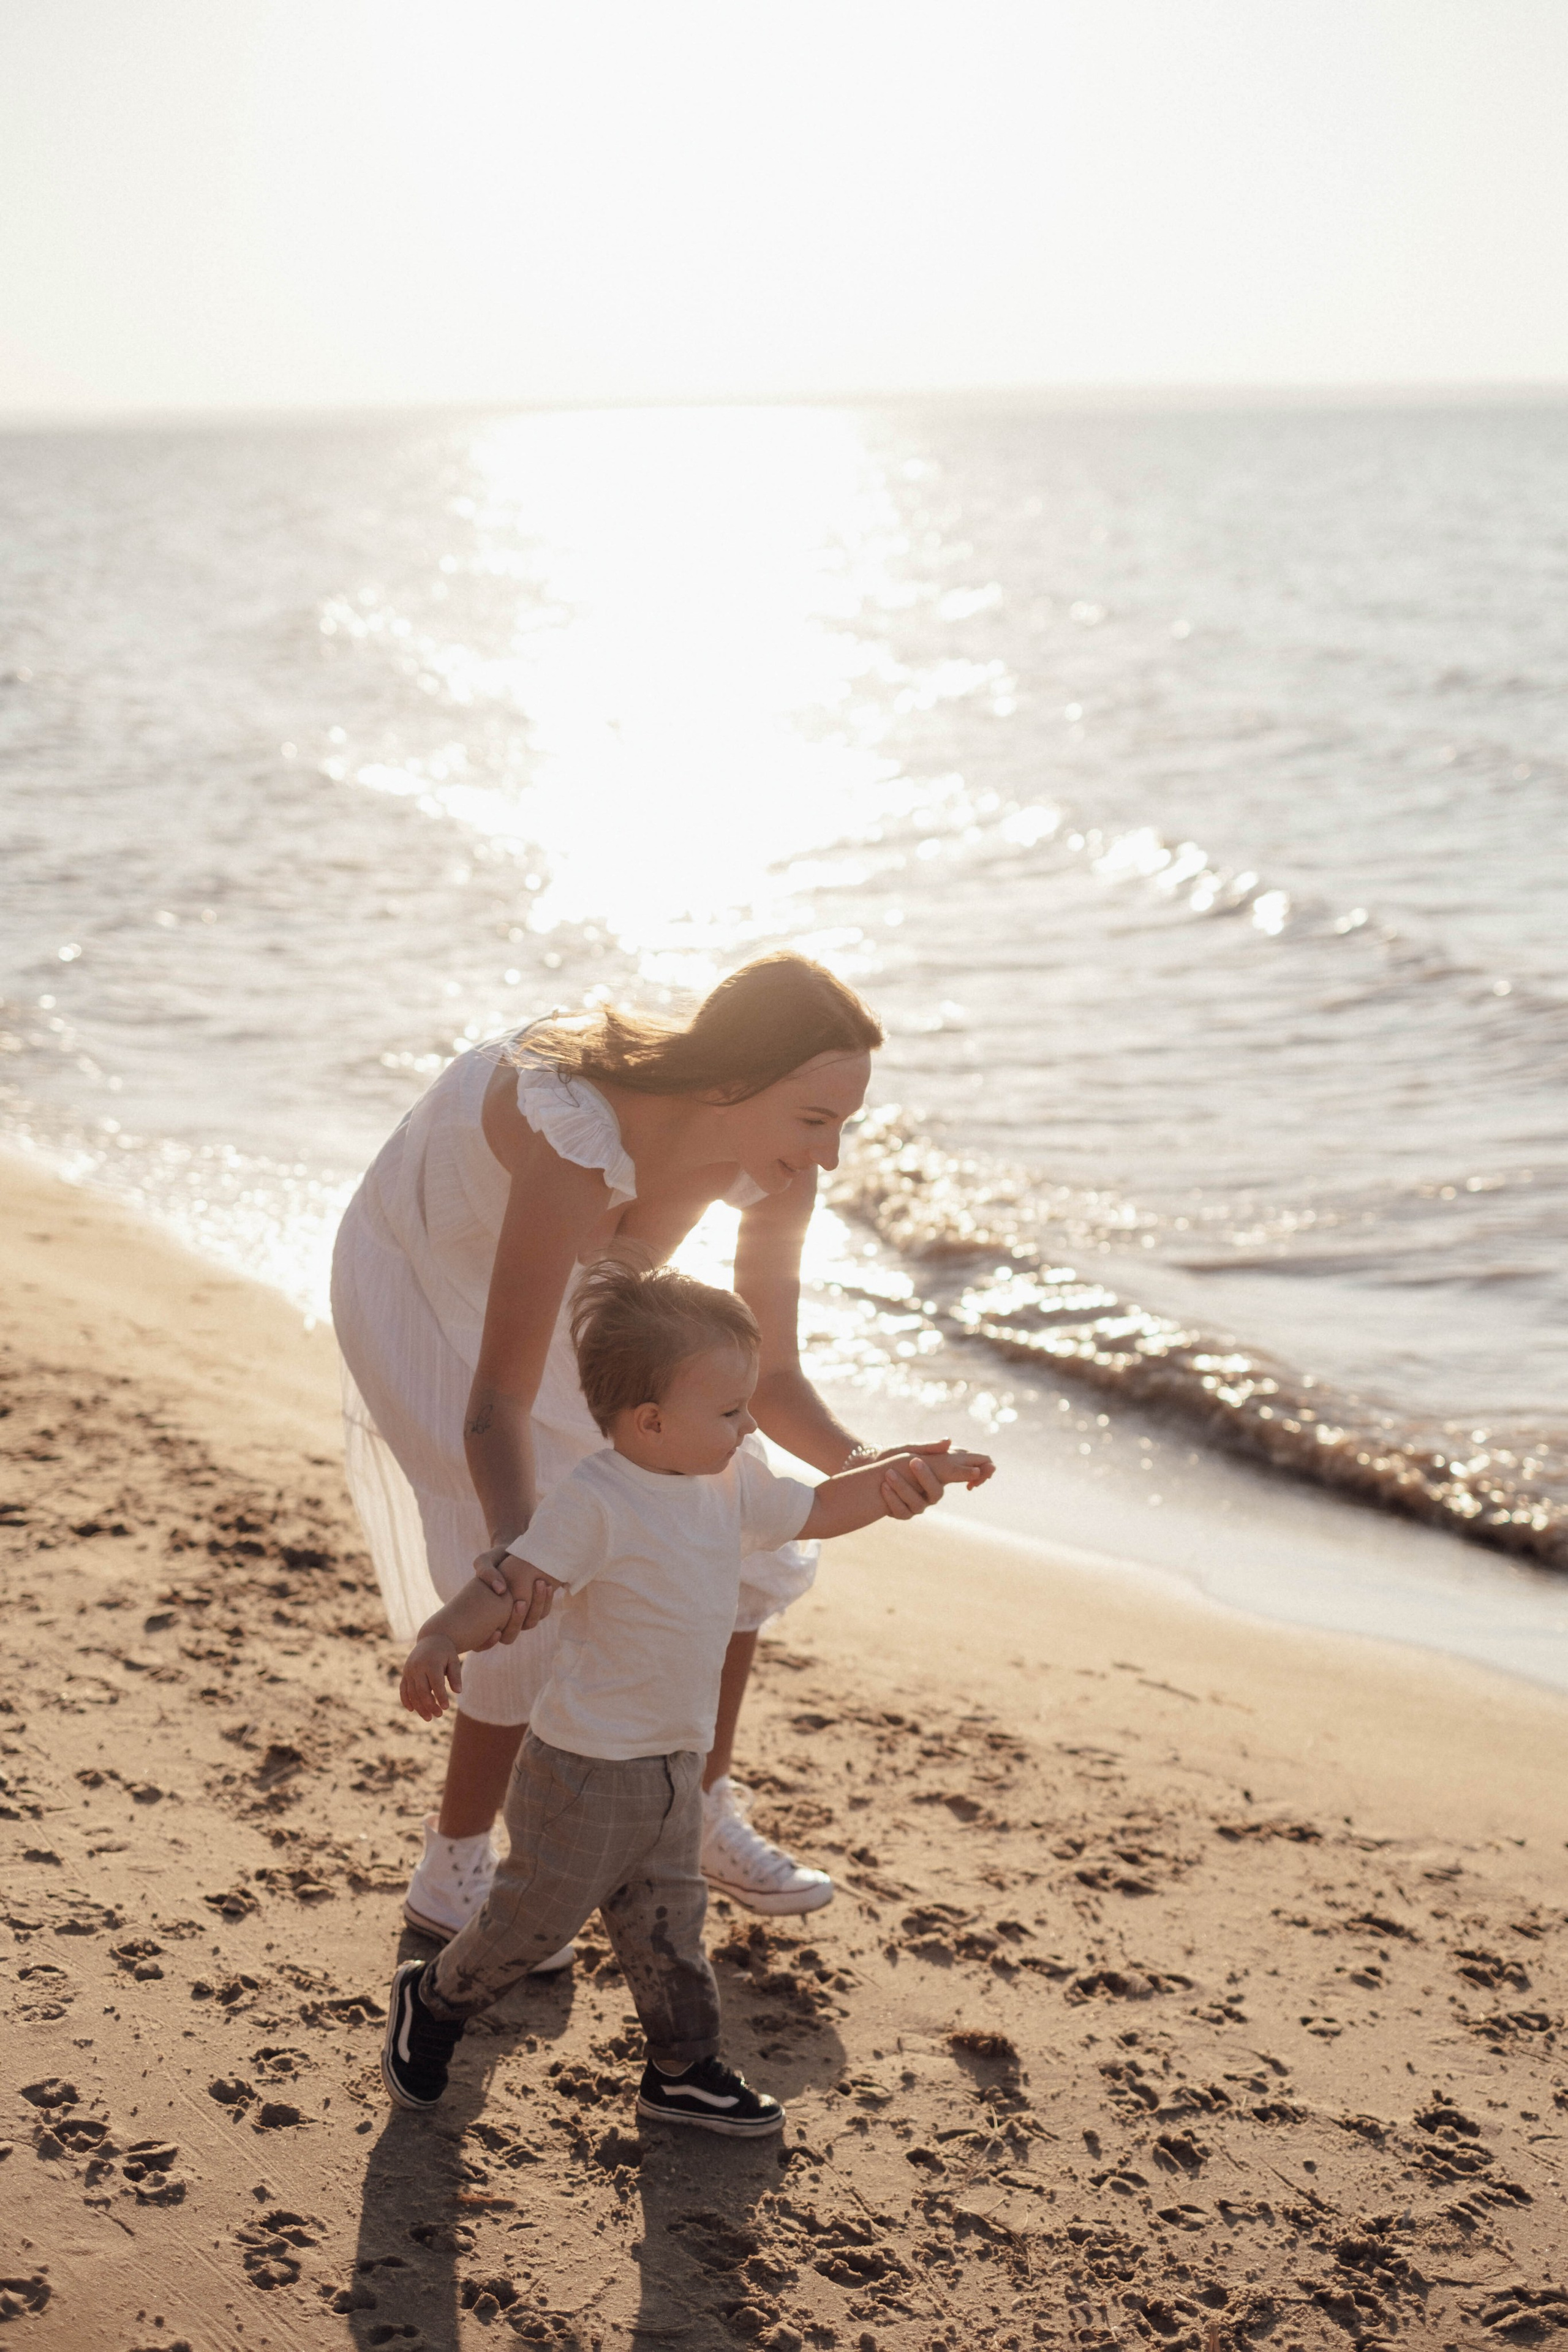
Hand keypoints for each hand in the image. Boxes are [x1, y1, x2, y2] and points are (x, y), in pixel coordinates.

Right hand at [402, 1635, 462, 1721]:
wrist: (431, 1638)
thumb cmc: (445, 1652)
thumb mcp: (453, 1660)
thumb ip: (456, 1675)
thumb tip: (458, 1692)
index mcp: (431, 1662)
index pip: (436, 1683)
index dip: (440, 1696)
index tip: (446, 1708)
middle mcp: (417, 1666)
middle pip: (421, 1690)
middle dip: (429, 1705)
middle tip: (439, 1715)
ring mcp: (409, 1670)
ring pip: (411, 1693)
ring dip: (419, 1707)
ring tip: (429, 1718)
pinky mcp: (405, 1673)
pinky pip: (403, 1689)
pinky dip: (406, 1700)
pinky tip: (412, 1710)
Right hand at [472, 1545, 560, 1645]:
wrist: (513, 1553)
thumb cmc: (495, 1559)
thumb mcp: (485, 1561)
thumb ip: (485, 1571)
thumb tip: (501, 1590)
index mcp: (484, 1617)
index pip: (481, 1644)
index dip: (486, 1643)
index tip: (495, 1630)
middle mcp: (502, 1621)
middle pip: (509, 1637)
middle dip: (516, 1621)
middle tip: (521, 1602)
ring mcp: (520, 1616)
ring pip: (529, 1624)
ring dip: (536, 1607)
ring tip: (539, 1583)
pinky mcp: (535, 1608)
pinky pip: (542, 1613)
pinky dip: (546, 1601)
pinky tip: (547, 1584)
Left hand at [873, 1439, 994, 1514]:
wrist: (869, 1468)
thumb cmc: (894, 1457)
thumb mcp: (910, 1449)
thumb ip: (930, 1448)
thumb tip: (949, 1441)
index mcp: (939, 1474)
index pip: (963, 1476)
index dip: (975, 1476)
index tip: (973, 1473)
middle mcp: (931, 1492)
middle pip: (937, 1492)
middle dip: (925, 1477)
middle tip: (913, 1460)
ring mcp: (918, 1504)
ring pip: (917, 1504)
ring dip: (902, 1488)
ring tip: (888, 1473)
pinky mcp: (902, 1512)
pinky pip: (901, 1512)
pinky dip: (891, 1499)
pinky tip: (883, 1487)